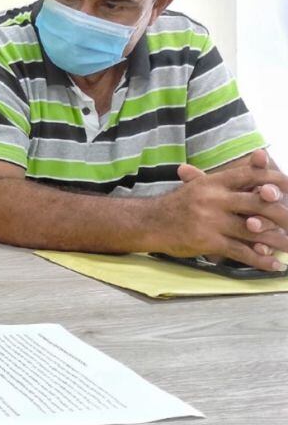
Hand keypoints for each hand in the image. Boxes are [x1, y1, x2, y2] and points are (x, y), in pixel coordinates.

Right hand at [156, 163, 287, 270]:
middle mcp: (214, 198)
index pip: (251, 175)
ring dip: (278, 240)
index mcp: (213, 182)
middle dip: (284, 213)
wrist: (150, 222)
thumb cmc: (179, 205)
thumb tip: (260, 160)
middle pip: (259, 202)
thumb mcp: (200, 186)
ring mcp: (211, 220)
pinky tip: (274, 264)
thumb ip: (228, 180)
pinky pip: (241, 251)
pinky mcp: (207, 241)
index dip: (276, 180)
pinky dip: (260, 260)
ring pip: (254, 230)